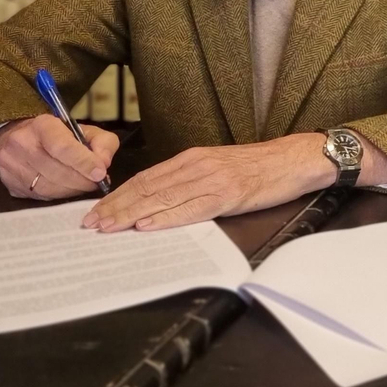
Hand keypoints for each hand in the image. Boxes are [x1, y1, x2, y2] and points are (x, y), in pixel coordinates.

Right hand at [0, 115, 119, 200]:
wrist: (19, 139)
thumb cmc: (58, 135)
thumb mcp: (85, 130)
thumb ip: (102, 143)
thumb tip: (103, 163)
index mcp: (42, 125)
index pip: (63, 147)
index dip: (83, 162)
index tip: (100, 173)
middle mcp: (21, 143)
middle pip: (56, 170)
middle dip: (82, 180)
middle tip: (96, 183)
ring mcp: (12, 165)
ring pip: (48, 187)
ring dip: (72, 190)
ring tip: (84, 186)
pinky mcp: (11, 184)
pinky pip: (39, 196)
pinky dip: (58, 196)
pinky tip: (68, 190)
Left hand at [81, 130, 386, 231]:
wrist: (296, 158)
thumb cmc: (261, 167)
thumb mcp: (220, 167)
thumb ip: (192, 181)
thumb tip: (160, 202)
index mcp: (193, 158)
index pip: (146, 178)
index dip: (118, 195)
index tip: (96, 211)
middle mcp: (197, 165)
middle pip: (147, 188)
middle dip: (115, 207)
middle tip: (90, 225)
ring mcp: (213, 178)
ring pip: (163, 197)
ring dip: (131, 214)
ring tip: (108, 228)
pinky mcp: (229, 193)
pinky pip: (191, 208)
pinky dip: (166, 217)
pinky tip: (148, 225)